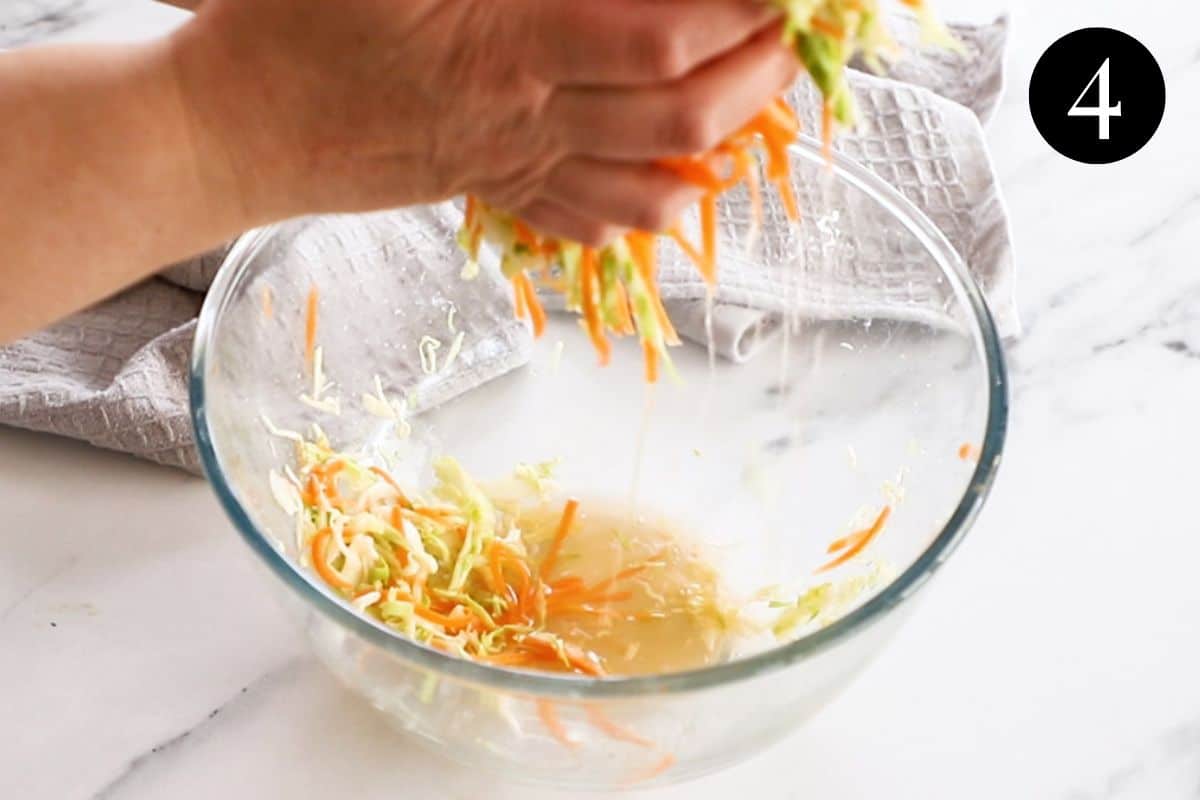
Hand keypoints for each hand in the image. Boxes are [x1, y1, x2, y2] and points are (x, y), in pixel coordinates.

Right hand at [168, 0, 796, 243]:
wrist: (236, 125)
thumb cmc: (292, 19)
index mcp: (508, 47)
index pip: (657, 40)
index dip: (733, 14)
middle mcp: (527, 121)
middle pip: (678, 122)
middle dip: (752, 81)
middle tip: (786, 39)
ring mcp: (513, 170)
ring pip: (648, 186)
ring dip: (716, 150)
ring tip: (751, 106)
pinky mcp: (492, 194)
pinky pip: (588, 223)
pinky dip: (647, 209)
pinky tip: (675, 188)